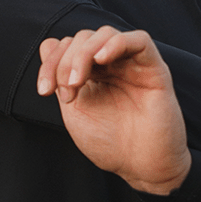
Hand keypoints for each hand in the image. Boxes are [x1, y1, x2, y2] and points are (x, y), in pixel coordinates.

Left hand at [37, 26, 191, 193]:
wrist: (141, 167)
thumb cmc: (111, 144)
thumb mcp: (75, 110)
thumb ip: (62, 79)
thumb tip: (47, 44)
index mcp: (94, 73)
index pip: (68, 47)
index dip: (51, 63)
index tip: (44, 91)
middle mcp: (114, 65)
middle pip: (83, 38)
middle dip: (65, 61)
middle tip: (66, 93)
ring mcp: (134, 65)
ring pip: (105, 34)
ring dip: (83, 53)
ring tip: (77, 82)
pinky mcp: (155, 70)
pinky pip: (140, 40)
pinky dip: (116, 43)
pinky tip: (101, 59)